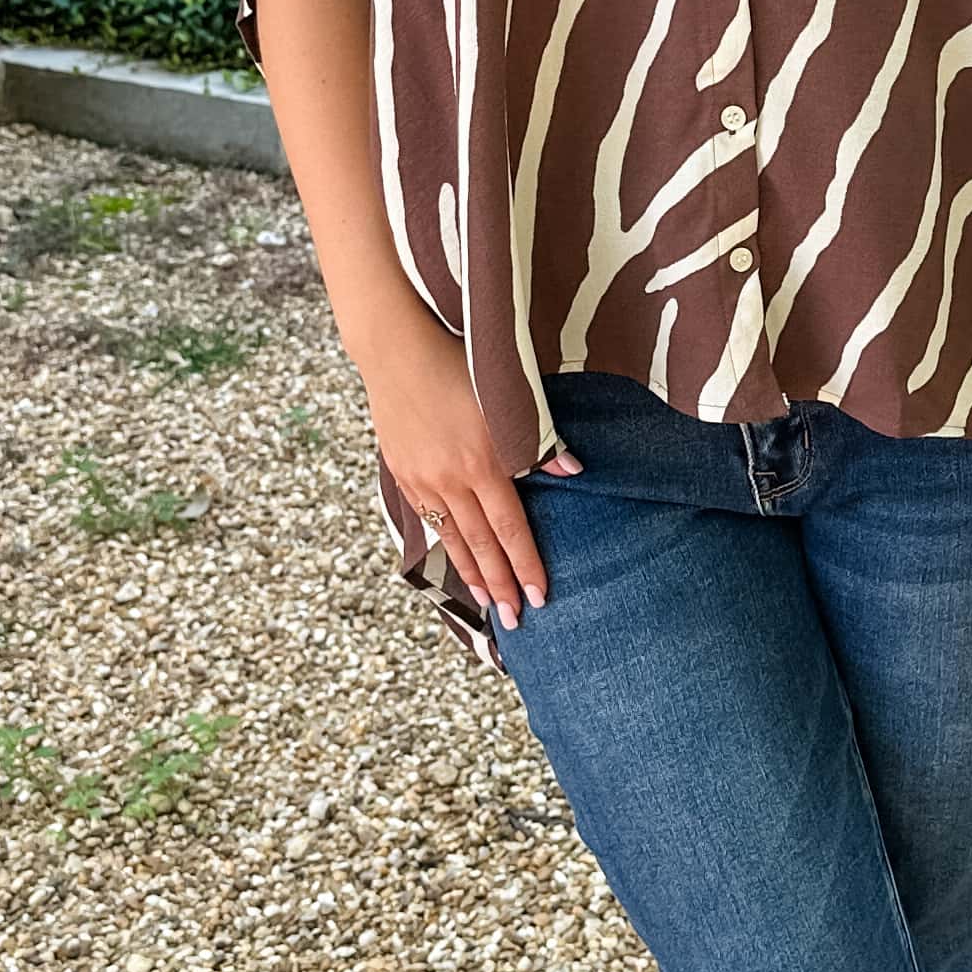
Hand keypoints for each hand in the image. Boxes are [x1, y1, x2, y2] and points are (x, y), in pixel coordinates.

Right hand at [356, 315, 579, 630]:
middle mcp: (450, 479)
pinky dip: (445, 546)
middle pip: (481, 545)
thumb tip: (574, 473)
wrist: (396, 350)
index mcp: (483, 461)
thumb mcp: (508, 396)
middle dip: (500, 586)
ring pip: (452, 538)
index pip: (511, 528)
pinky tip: (456, 560)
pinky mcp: (402, 473)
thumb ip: (541, 439)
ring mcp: (422, 479)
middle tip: (516, 621)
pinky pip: (429, 520)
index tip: (539, 596)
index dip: (526, 565)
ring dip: (472, 574)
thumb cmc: (461, 365)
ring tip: (488, 604)